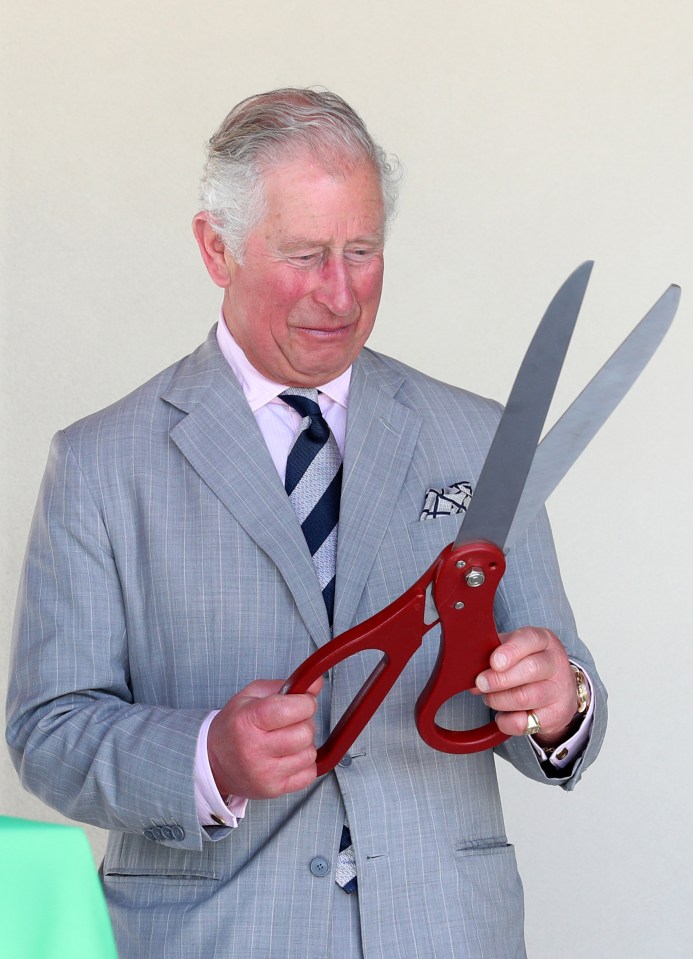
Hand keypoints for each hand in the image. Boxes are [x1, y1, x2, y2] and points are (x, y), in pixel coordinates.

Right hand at [207, 677, 322, 799]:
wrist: (213, 762)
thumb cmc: (234, 726)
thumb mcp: (251, 696)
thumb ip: (285, 686)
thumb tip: (316, 684)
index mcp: (247, 720)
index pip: (289, 709)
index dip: (305, 703)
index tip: (303, 702)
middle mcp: (254, 749)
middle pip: (304, 733)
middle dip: (305, 722)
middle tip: (293, 722)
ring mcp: (264, 773)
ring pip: (309, 754)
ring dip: (304, 744)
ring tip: (288, 740)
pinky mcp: (273, 790)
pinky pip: (309, 774)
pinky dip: (304, 763)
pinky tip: (289, 757)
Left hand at [474, 628, 577, 746]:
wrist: (558, 691)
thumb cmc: (528, 665)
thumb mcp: (514, 650)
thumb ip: (493, 654)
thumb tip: (469, 671)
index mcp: (544, 641)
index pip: (530, 639)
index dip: (510, 651)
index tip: (494, 662)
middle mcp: (556, 664)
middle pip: (531, 669)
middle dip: (499, 678)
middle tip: (481, 683)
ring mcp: (559, 691)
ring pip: (525, 697)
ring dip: (499, 699)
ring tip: (489, 698)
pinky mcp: (556, 716)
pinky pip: (525, 723)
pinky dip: (506, 721)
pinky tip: (502, 715)